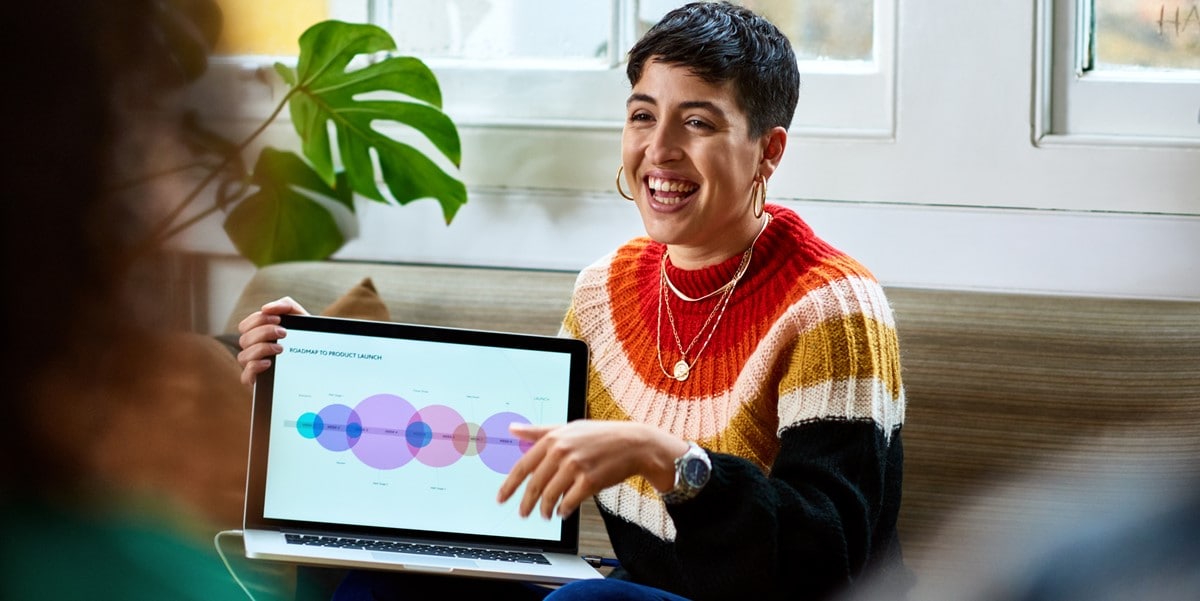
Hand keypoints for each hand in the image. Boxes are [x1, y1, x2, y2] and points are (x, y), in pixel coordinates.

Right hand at [235, 296, 308, 385]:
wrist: (323, 361)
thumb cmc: (306, 338)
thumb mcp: (300, 319)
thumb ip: (286, 306)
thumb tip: (266, 308)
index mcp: (259, 335)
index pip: (245, 326)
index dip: (258, 320)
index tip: (278, 319)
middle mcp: (254, 350)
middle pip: (244, 339)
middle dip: (264, 332)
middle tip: (284, 333)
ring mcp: (254, 366)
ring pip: (243, 356)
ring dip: (261, 349)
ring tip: (281, 348)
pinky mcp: (258, 382)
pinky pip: (245, 376)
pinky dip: (254, 367)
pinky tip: (269, 363)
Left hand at [496, 420, 687, 518]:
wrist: (634, 444)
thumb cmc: (600, 435)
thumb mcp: (568, 427)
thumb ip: (539, 431)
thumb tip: (512, 429)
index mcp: (553, 438)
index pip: (523, 466)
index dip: (509, 485)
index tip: (501, 498)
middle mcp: (562, 452)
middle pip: (535, 484)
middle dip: (527, 503)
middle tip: (522, 513)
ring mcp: (576, 466)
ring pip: (550, 496)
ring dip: (545, 510)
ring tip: (546, 515)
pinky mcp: (590, 481)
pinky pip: (569, 502)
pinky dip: (563, 510)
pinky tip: (563, 512)